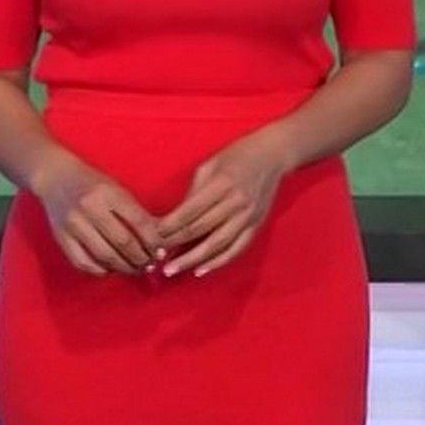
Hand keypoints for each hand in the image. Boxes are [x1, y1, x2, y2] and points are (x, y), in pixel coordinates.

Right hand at [31, 156, 165, 275]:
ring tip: (134, 270)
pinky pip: (83, 262)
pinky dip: (100, 271)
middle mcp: (90, 208)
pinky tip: (111, 270)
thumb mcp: (117, 190)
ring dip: (123, 267)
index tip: (160, 251)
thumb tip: (158, 238)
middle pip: (122, 242)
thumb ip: (136, 212)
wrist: (56, 177)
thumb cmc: (93, 183)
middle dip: (140, 258)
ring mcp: (73, 224)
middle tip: (149, 264)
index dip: (153, 241)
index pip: (138, 221)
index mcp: (109, 193)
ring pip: (104, 255)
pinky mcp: (61, 237)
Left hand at [157, 130, 291, 277]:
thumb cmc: (235, 156)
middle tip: (155, 258)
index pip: (189, 212)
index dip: (168, 227)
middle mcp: (236, 202)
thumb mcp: (209, 166)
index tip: (152, 237)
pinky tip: (201, 270)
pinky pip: (236, 248)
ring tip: (172, 270)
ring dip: (192, 259)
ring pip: (217, 244)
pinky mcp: (256, 224)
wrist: (271, 155)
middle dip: (175, 245)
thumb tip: (174, 220)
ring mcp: (248, 215)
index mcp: (222, 184)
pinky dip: (218, 262)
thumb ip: (193, 193)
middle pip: (200, 230)